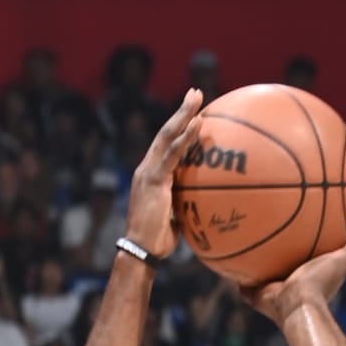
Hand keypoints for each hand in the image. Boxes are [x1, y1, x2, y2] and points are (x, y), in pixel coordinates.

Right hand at [125, 88, 206, 261]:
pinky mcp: (154, 179)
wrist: (141, 252)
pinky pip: (173, 153)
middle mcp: (147, 168)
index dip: (178, 127)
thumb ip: (185, 204)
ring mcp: (148, 172)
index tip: (193, 113)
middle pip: (165, 132)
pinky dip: (186, 136)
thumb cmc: (158, 243)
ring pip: (167, 135)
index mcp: (151, 176)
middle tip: (196, 93)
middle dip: (181, 111)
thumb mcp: (175, 219)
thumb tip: (205, 204)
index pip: (165, 145)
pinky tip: (199, 122)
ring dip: (184, 114)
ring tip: (198, 97)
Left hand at [243, 201, 345, 324]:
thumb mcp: (258, 293)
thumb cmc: (279, 305)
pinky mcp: (345, 259)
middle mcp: (328, 269)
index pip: (314, 259)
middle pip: (335, 246)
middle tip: (339, 213)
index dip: (314, 247)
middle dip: (337, 232)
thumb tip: (232, 280)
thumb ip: (247, 286)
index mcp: (311, 277)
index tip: (313, 234)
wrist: (297, 306)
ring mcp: (339, 263)